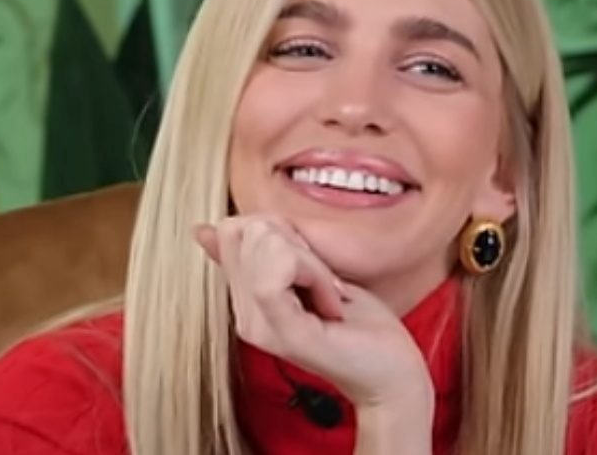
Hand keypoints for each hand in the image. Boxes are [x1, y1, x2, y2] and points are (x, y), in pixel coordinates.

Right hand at [194, 216, 434, 410]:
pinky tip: (332, 299)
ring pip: (264, 247)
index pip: (231, 230)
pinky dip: (315, 275)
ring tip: (329, 293)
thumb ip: (269, 250)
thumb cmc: (359, 323)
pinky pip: (273, 279)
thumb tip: (206, 228)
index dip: (278, 227)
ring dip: (311, 260)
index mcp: (247, 299)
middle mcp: (244, 316)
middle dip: (296, 242)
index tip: (311, 260)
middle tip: (324, 281)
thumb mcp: (310, 270)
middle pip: (247, 232)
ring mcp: (260, 328)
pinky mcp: (283, 334)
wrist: (390, 369)